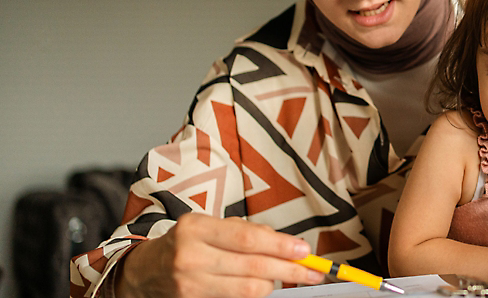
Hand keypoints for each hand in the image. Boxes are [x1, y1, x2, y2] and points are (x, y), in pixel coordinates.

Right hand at [115, 213, 324, 297]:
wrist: (144, 272)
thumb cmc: (186, 243)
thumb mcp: (208, 226)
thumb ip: (244, 231)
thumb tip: (286, 245)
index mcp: (196, 227)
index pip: (248, 238)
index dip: (281, 245)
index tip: (304, 251)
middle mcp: (190, 255)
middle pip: (252, 266)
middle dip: (289, 270)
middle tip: (313, 272)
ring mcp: (189, 283)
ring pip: (248, 290)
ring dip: (274, 285)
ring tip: (286, 278)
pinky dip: (255, 295)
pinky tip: (264, 287)